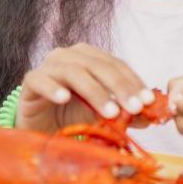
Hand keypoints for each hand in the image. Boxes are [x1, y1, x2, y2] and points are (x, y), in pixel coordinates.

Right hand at [17, 43, 155, 131]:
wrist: (39, 127)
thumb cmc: (71, 116)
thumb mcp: (101, 114)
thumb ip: (125, 111)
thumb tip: (152, 116)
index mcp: (89, 57)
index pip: (116, 64)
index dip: (133, 81)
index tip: (148, 101)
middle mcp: (69, 56)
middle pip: (98, 66)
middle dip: (119, 87)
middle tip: (134, 108)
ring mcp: (48, 66)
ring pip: (73, 72)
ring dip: (94, 92)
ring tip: (110, 112)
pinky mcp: (30, 81)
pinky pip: (41, 80)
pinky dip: (53, 89)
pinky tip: (65, 99)